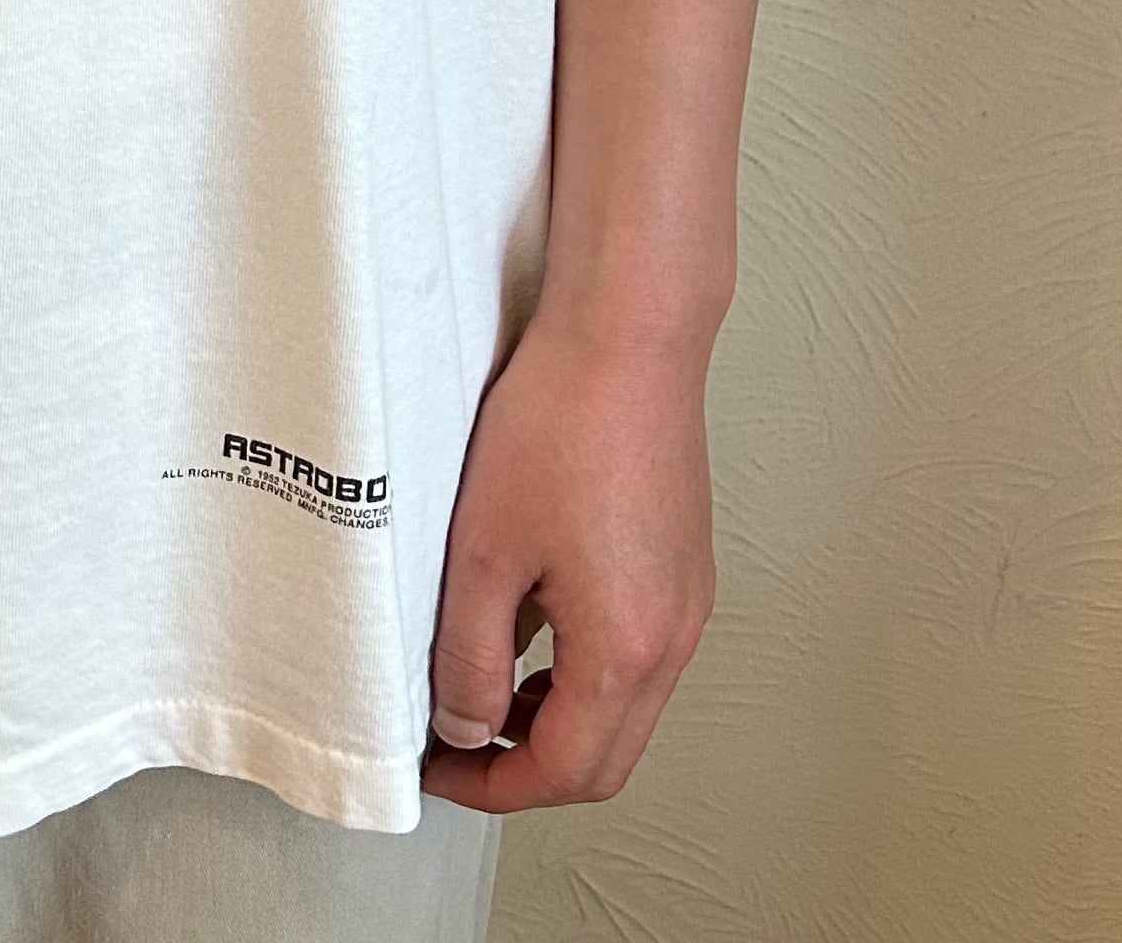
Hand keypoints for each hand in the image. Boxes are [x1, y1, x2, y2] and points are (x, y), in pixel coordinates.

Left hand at [419, 315, 717, 810]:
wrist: (627, 337)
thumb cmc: (562, 423)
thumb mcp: (485, 552)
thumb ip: (472, 656)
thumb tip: (467, 728)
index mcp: (626, 648)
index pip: (563, 770)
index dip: (490, 785)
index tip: (435, 770)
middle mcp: (673, 637)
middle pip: (605, 755)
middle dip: (527, 768)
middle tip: (455, 745)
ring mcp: (686, 601)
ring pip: (625, 707)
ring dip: (556, 720)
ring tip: (483, 688)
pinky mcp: (682, 564)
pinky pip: (636, 653)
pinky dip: (583, 670)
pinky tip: (529, 627)